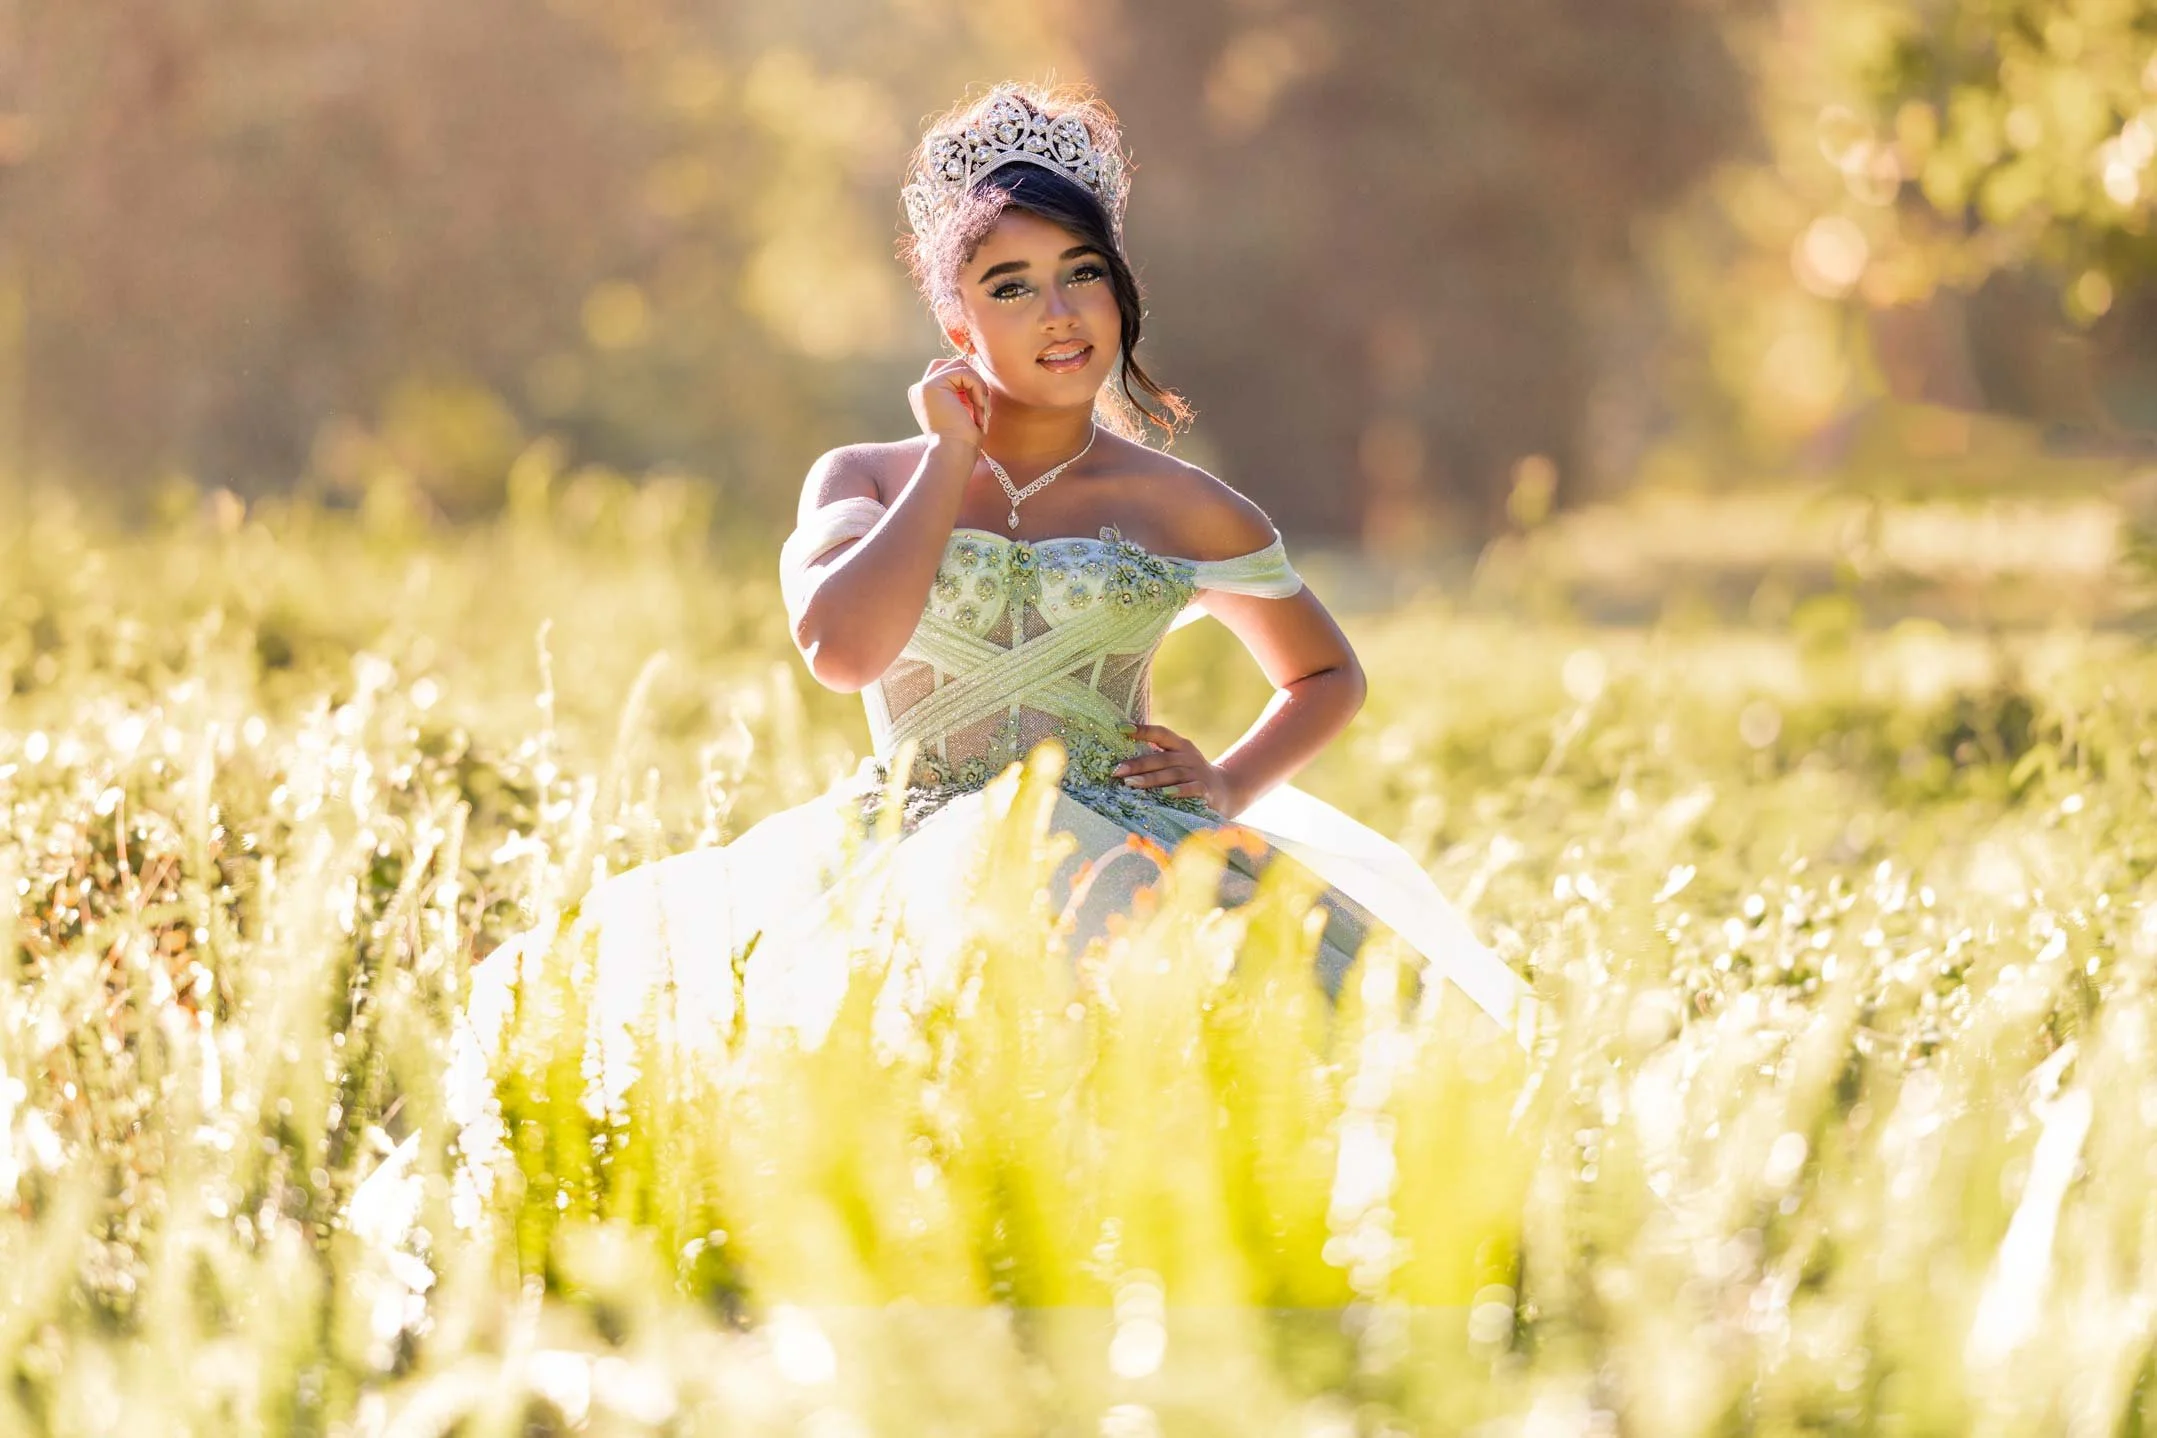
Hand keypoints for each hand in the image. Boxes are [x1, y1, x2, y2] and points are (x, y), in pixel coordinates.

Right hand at [908, 355, 989, 449]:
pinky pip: (964, 373)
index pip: (951, 373)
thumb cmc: (964, 440)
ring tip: (981, 411)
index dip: (969, 383)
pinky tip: (979, 409)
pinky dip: (978, 389)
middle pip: (954, 364)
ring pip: (961, 366)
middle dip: (973, 381)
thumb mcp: (964, 410)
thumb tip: (977, 370)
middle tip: (981, 406)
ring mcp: (923, 386)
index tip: (978, 406)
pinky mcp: (931, 385)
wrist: (955, 454)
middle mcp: (919, 389)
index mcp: (925, 396)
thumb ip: (963, 391)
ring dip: (977, 387)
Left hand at [1113, 722, 1238, 813]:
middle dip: (1137, 764)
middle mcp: (1189, 757)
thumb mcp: (1177, 762)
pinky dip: (1179, 791)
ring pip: (1172, 774)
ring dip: (1150, 779)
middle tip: (1117, 771)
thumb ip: (1157, 758)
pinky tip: (1164, 794)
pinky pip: (1192, 789)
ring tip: (1130, 783)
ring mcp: (1198, 773)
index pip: (1161, 733)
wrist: (1226, 791)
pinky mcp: (1206, 790)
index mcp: (1180, 746)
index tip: (1120, 729)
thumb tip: (1121, 760)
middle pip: (1161, 758)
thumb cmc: (1191, 776)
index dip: (1142, 730)